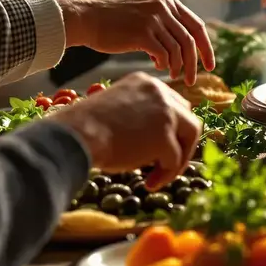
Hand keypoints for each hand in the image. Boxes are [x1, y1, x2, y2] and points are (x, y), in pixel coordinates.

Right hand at [49, 73, 201, 189]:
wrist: (75, 135)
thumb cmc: (85, 128)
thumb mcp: (116, 109)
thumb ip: (138, 113)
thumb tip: (153, 137)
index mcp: (146, 82)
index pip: (173, 103)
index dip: (172, 128)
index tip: (161, 147)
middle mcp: (160, 92)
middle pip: (188, 117)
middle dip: (182, 143)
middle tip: (168, 164)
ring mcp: (165, 113)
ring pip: (190, 135)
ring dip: (179, 159)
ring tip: (161, 177)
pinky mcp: (164, 136)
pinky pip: (175, 159)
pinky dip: (166, 174)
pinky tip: (149, 184)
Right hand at [59, 0, 214, 82]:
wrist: (86, 18)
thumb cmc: (113, 21)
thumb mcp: (145, 13)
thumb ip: (164, 25)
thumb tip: (180, 52)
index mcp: (168, 0)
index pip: (197, 26)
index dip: (206, 48)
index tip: (210, 65)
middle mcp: (164, 6)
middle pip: (191, 39)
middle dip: (195, 62)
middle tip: (194, 79)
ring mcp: (154, 19)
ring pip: (179, 49)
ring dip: (179, 67)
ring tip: (174, 76)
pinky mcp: (143, 33)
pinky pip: (164, 54)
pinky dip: (165, 64)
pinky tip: (158, 67)